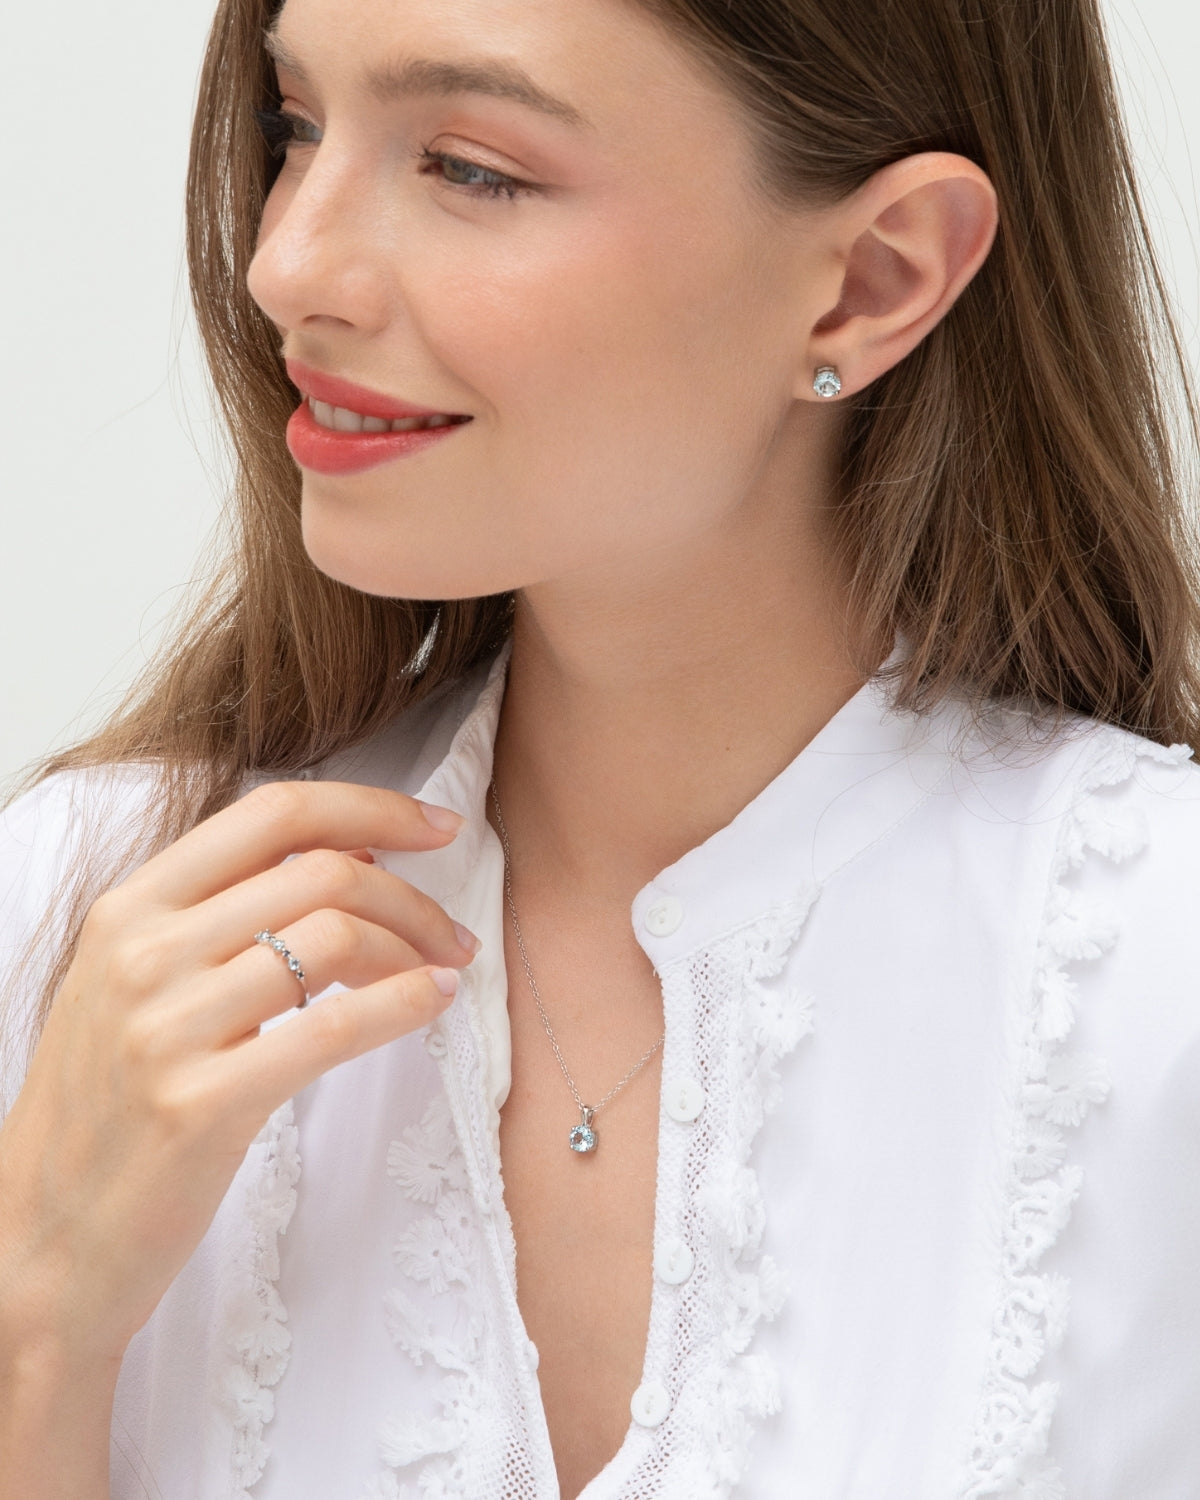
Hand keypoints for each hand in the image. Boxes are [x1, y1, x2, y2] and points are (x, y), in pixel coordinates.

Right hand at [0, 780, 476, 1366]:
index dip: (370, 807)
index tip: (434, 825)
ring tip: (445, 971)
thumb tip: (352, 853)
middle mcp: (143, 953)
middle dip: (411, 895)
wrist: (41, 1243)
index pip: (272, 813)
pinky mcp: (200, 1104)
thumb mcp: (138, 985)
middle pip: (321, 873)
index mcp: (130, 908)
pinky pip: (333, 1027)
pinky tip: (434, 1002)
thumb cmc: (106, 1110)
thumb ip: (224, 914)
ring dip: (416, 948)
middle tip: (452, 931)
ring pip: (335, 938)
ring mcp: (167, 1027)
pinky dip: (403, 1003)